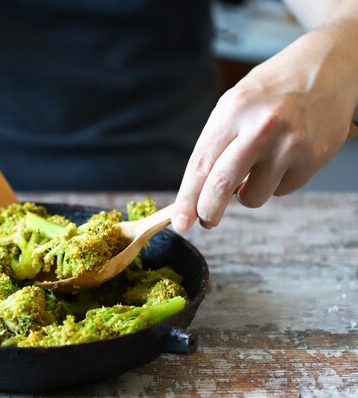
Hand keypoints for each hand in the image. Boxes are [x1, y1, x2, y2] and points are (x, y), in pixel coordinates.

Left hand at [172, 21, 357, 231]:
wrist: (327, 66)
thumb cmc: (272, 89)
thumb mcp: (234, 105)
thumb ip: (215, 146)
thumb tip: (197, 194)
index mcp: (233, 111)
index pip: (201, 164)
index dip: (187, 198)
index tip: (180, 221)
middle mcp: (261, 128)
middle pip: (222, 185)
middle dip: (208, 211)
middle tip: (205, 220)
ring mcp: (290, 145)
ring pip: (253, 197)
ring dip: (247, 193)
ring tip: (257, 166)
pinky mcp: (314, 158)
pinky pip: (282, 191)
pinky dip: (276, 183)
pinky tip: (284, 157)